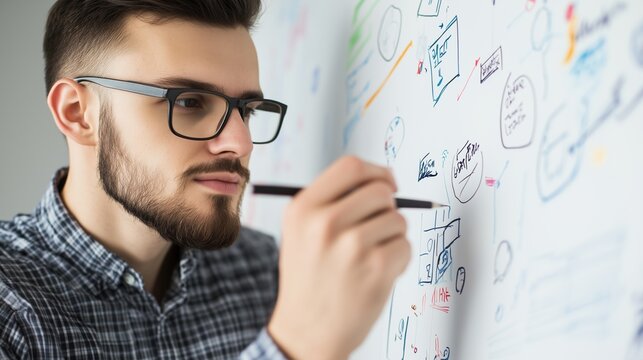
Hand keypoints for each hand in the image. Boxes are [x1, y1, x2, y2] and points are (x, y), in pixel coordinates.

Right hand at [267, 156, 410, 359]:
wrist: (305, 331)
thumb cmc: (308, 279)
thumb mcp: (300, 231)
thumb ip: (332, 201)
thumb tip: (383, 180)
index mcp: (303, 208)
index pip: (351, 166)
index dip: (376, 172)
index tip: (386, 183)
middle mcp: (325, 222)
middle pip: (381, 190)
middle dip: (388, 206)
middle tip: (379, 226)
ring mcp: (352, 245)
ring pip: (398, 219)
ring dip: (393, 236)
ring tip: (371, 256)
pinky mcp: (376, 269)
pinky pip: (405, 246)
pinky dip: (399, 259)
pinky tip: (377, 273)